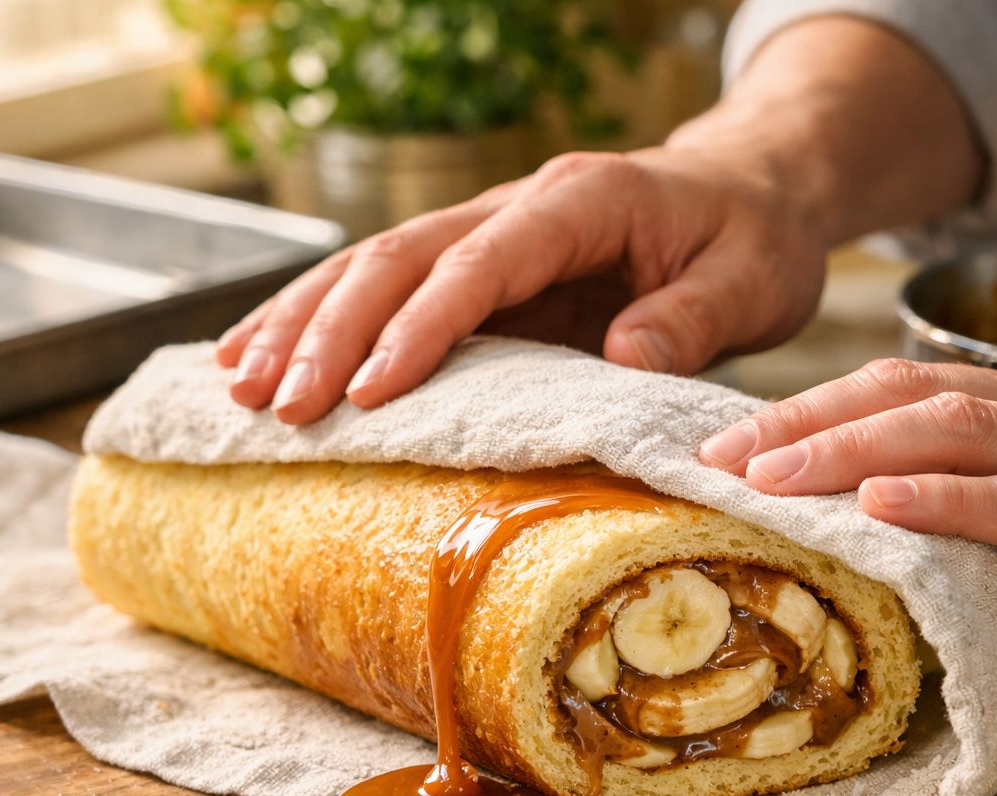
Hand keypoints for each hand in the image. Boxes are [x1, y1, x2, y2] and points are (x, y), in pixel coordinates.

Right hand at [214, 146, 826, 422]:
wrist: (753, 191)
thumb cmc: (755, 236)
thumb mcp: (752, 279)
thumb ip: (693, 316)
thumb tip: (623, 355)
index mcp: (583, 200)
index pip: (483, 261)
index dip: (424, 325)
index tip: (373, 391)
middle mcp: (520, 205)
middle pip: (403, 257)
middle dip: (333, 330)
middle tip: (281, 405)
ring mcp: (493, 231)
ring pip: (375, 265)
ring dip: (305, 322)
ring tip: (241, 383)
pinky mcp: (483, 267)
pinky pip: (389, 288)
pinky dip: (324, 320)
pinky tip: (267, 354)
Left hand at [698, 358, 996, 666]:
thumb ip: (993, 498)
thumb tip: (890, 529)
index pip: (903, 391)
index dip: (814, 407)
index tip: (733, 440)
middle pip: (907, 398)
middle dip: (804, 421)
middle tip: (717, 454)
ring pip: (951, 435)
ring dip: (849, 449)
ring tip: (767, 472)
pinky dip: (944, 499)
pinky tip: (880, 505)